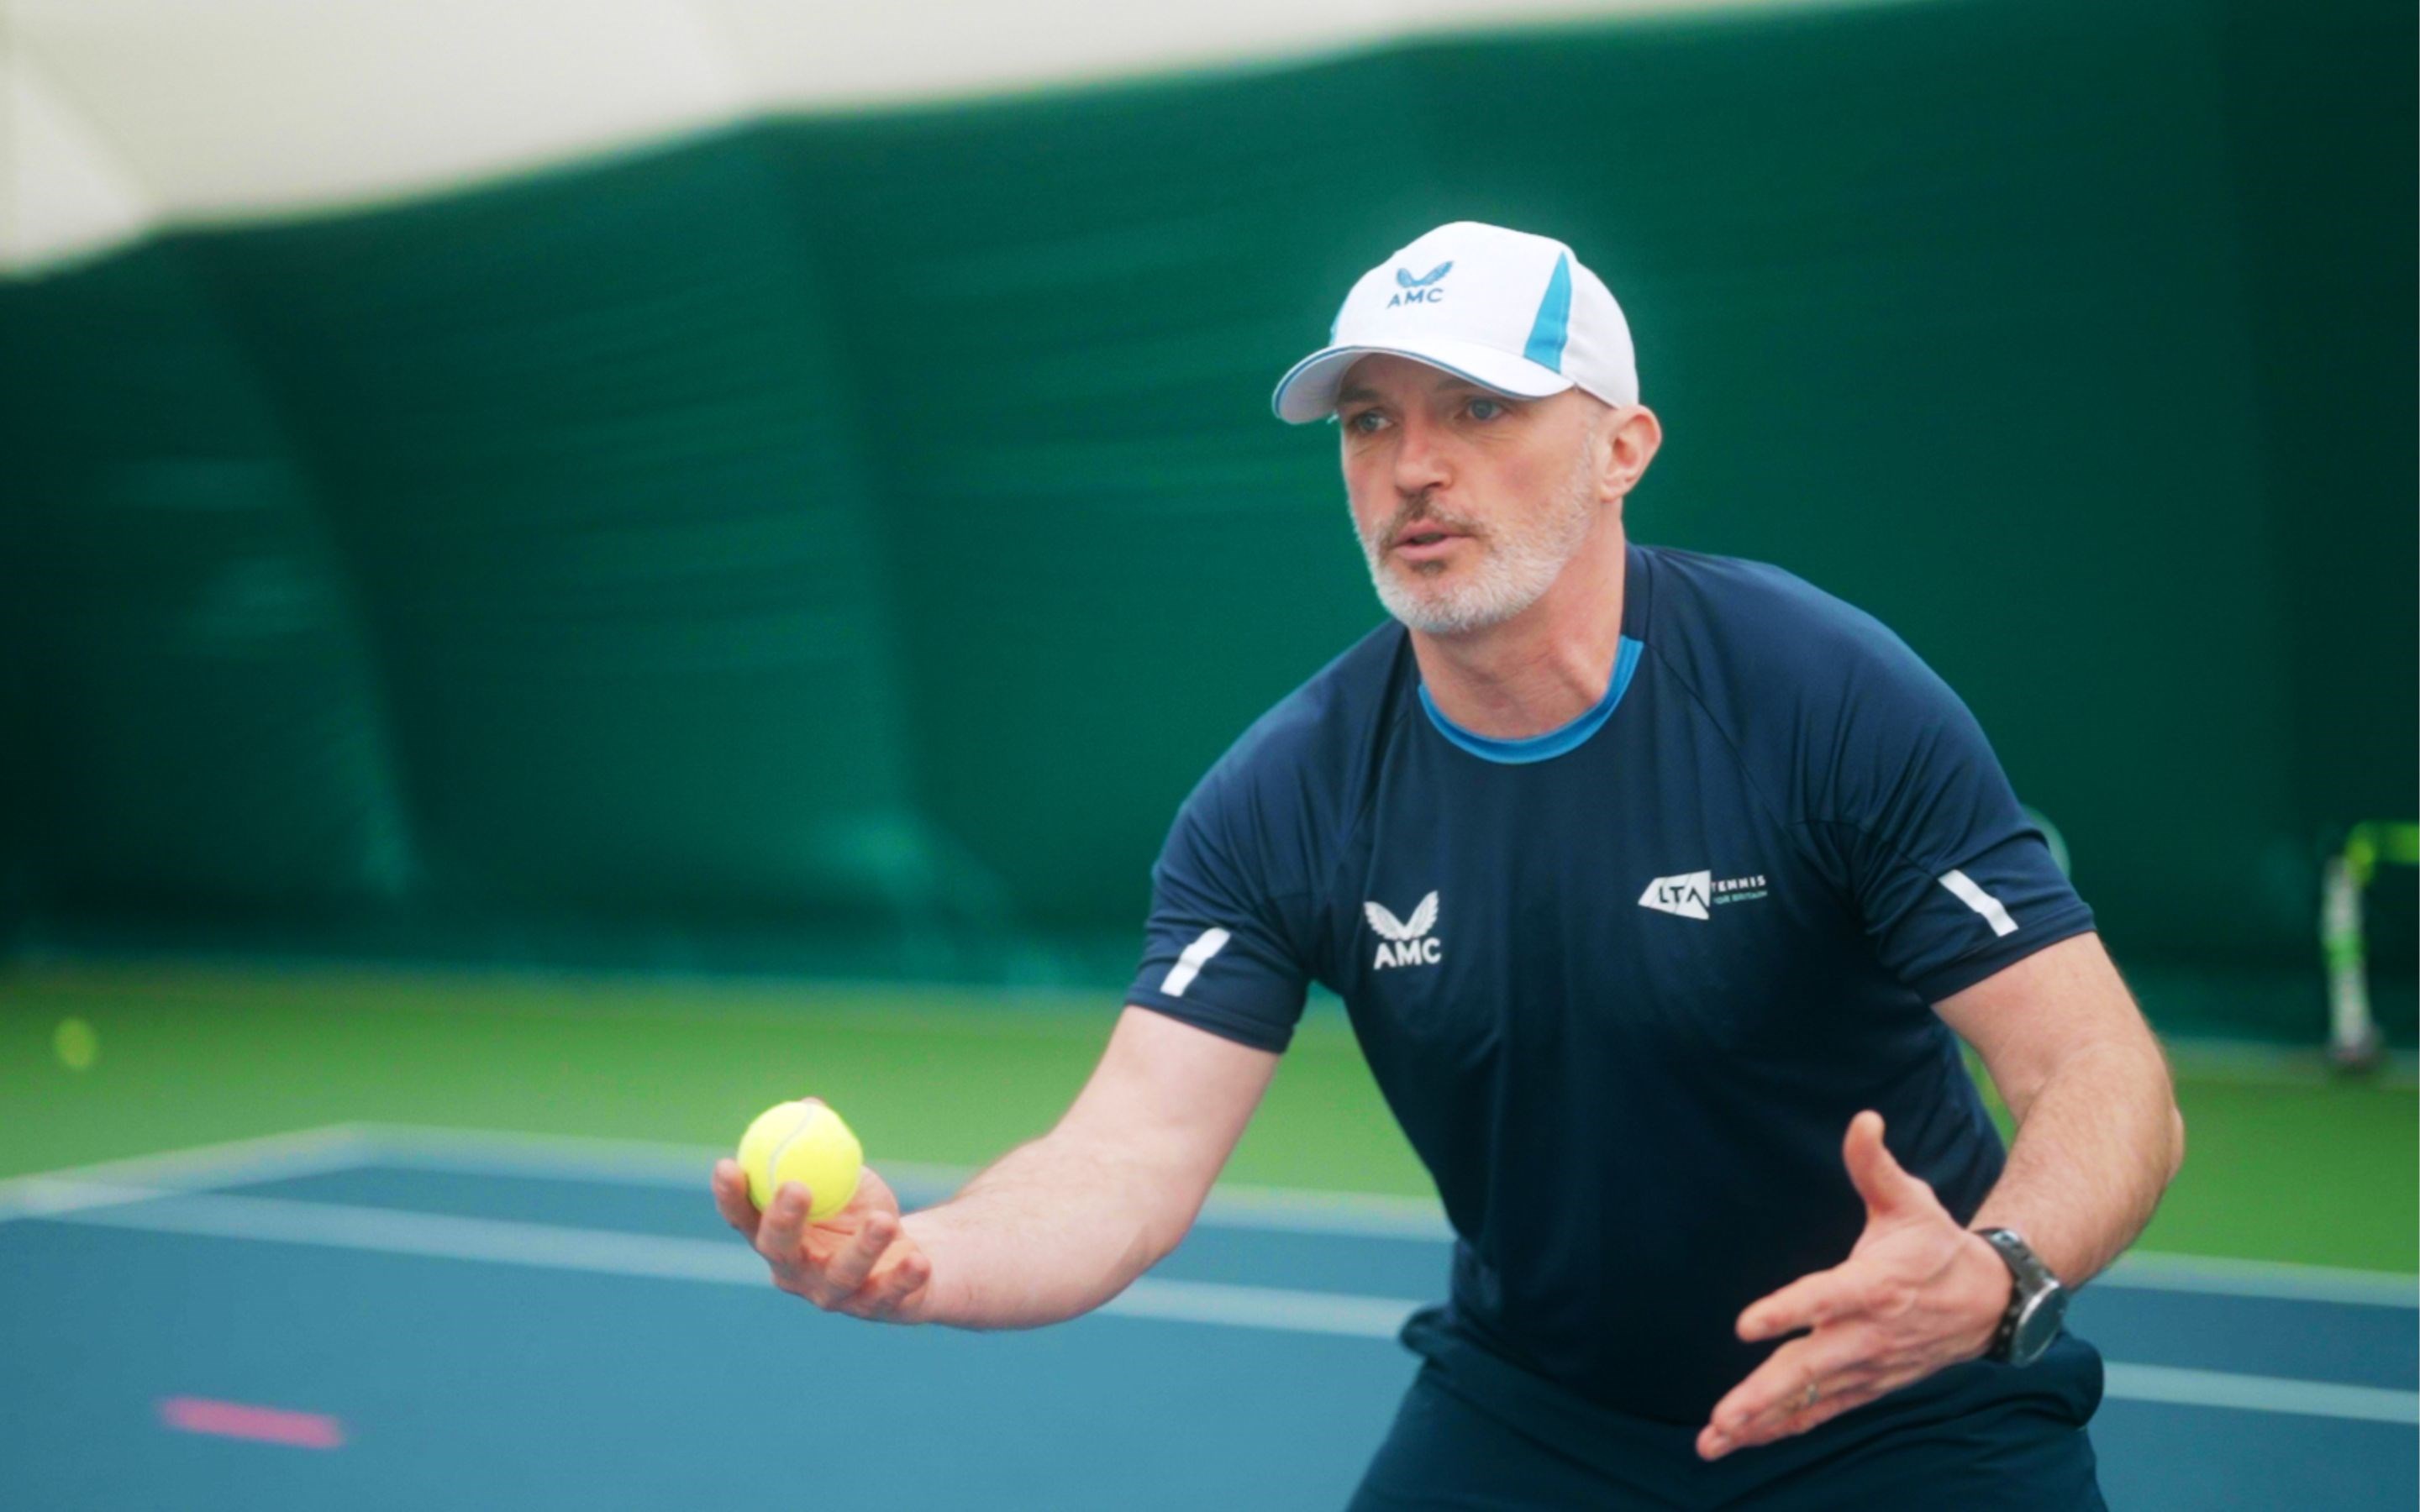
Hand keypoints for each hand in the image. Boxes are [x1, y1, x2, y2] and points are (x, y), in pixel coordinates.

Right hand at [711, 1159, 933, 1322]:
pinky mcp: (875, 1308)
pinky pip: (888, 1295)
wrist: (904, 1252)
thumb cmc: (858, 1210)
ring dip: (862, 1247)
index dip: (730, 1196)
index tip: (728, 1164)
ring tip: (883, 1219)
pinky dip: (903, 1278)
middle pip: (780, 1251)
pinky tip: (918, 1260)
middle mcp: (796, 1272)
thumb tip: (809, 1103)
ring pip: (841, 1275)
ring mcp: (834, 1294)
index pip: (744, 1219)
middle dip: (783, 1220)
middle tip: (796, 1187)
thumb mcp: (841, 1174)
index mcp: (777, 1237)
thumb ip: (821, 1146)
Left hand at [1697, 1111, 2010, 1460]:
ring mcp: (1868, 1367)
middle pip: (1811, 1368)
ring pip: (1810, 1400)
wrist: (1989, 1302)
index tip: (1746, 1324)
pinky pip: (1821, 1413)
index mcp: (1875, 1286)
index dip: (1787, 1311)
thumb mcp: (1912, 1200)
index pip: (1824, 1299)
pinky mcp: (1868, 1386)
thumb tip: (1862, 1119)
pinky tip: (1742, 1440)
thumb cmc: (1937, 1245)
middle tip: (1722, 1414)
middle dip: (1764, 1393)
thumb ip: (1874, 1165)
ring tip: (1714, 1439)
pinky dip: (1783, 1429)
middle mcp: (1869, 1334)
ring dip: (1762, 1422)